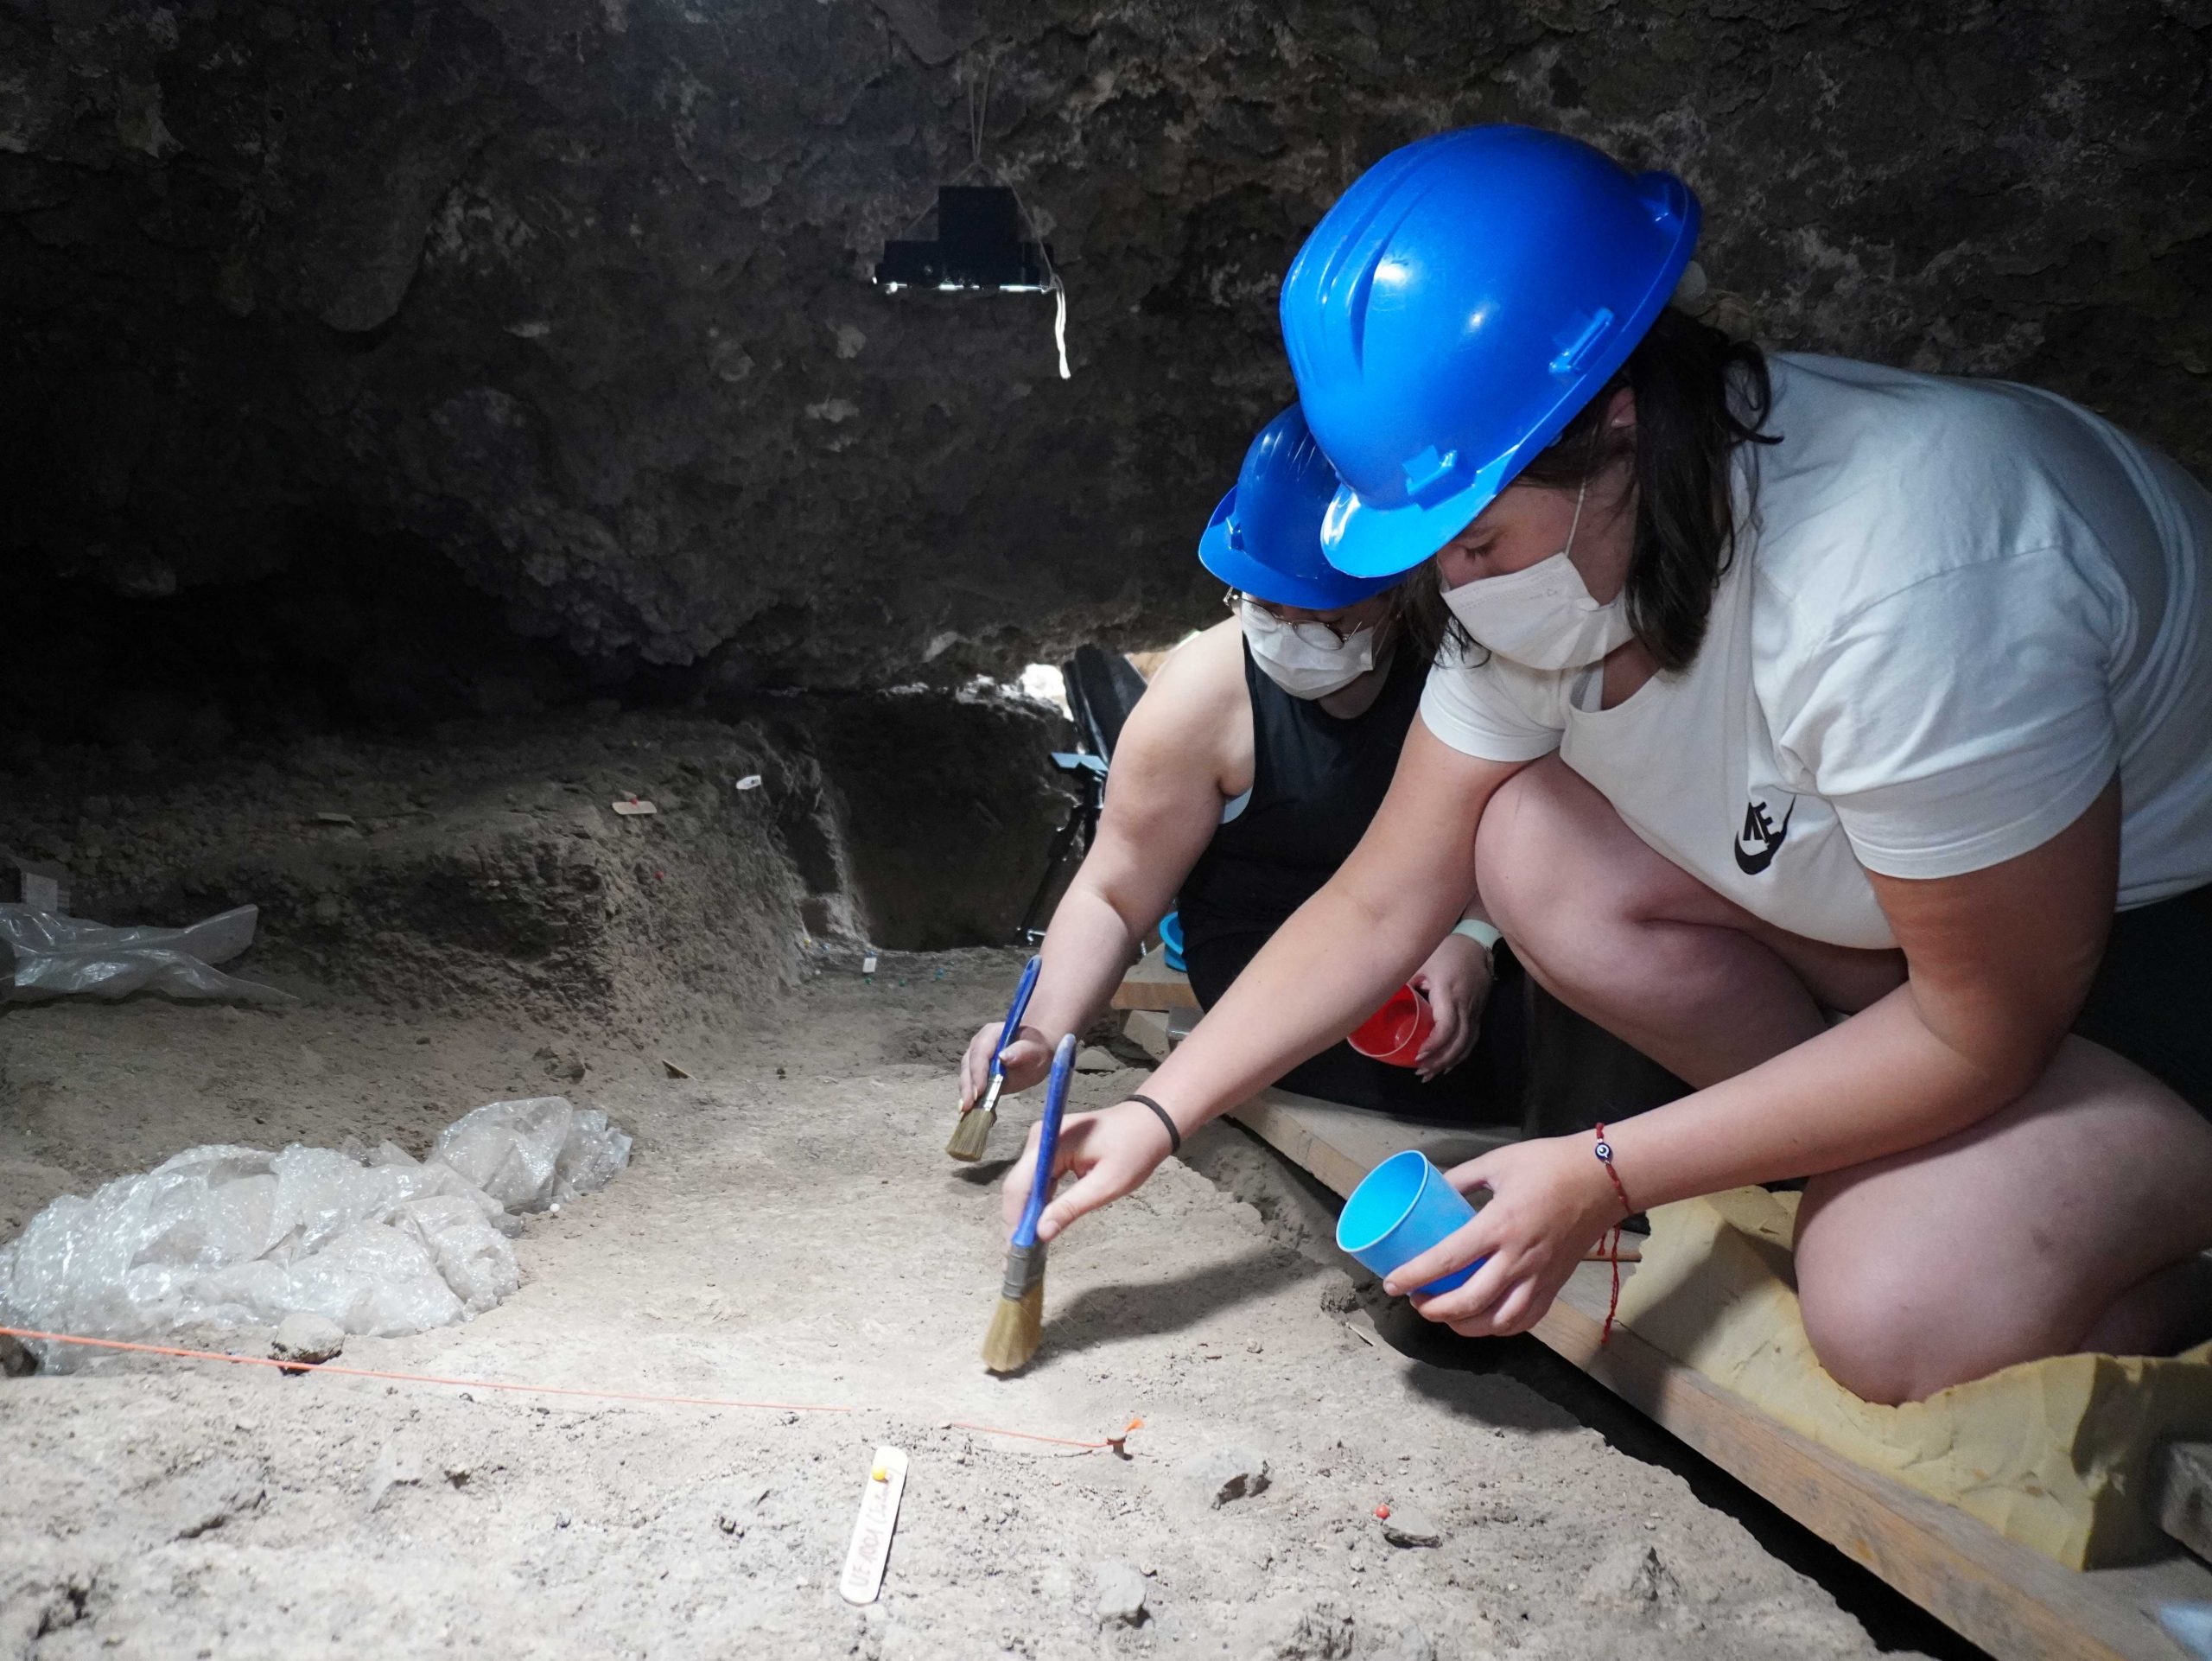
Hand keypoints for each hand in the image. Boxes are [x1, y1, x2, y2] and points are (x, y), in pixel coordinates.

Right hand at [958, 1021, 1053, 1108]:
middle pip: (968, 1065)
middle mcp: (978, 1045)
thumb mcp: (1036, 1049)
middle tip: (968, 1106)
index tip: (979, 1090)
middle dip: (967, 1086)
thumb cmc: (1037, 1049)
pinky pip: (970, 1085)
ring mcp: (975, 1060)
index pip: (980, 1051)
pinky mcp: (976, 1074)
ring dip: (965, 1094)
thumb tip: (1003, 1057)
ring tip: (966, 1111)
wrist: (1035, 1053)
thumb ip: (1022, 1051)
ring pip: (966, 1076)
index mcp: (991, 1034)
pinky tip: (969, 1113)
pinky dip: (970, 1099)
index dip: (978, 1071)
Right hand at [1000, 1099, 1177, 1242]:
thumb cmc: (1134, 1149)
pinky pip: (1037, 1179)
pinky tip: (1039, 1223)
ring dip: (1025, 1214)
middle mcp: (1039, 1138)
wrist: (1150, 1122)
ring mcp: (1044, 1142)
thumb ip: (1071, 1207)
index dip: (1013, 1219)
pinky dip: (1038, 1201)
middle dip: (1016, 1220)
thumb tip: (1040, 1232)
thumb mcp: (1107, 1184)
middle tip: (1017, 1256)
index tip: (1014, 1249)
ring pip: (1025, 1184)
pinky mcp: (1050, 1148)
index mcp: (1051, 1141)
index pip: (1019, 1185)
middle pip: (1018, 1185)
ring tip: (1024, 1246)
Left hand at [1384, 1136, 1620, 1336]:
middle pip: (1469, 1303)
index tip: (1391, 1283)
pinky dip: (1500, 1328)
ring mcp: (1539, 1277)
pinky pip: (1526, 1320)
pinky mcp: (1555, 1285)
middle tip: (1415, 1300)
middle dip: (1434, 1310)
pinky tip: (1484, 1320)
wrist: (1605, 1179)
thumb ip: (1462, 1178)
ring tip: (1445, 1315)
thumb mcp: (1497, 1162)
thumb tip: (1434, 1189)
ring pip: (1498, 1322)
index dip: (1414, 1276)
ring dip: (1465, 1326)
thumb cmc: (1550, 1165)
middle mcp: (1518, 1259)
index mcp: (1499, 1226)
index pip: (1447, 1260)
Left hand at [1408, 932, 1493, 1081]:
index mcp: (1448, 993)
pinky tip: (1448, 1064)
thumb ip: (1406, 980)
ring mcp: (1474, 1011)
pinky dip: (1461, 1054)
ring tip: (1430, 1074)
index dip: (1434, 1044)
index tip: (1419, 1055)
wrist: (1478, 943)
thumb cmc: (1447, 951)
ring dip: (1449, 1062)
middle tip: (1420, 1071)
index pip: (1446, 1026)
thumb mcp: (1422, 961)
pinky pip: (1472, 1039)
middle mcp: (1464, 1006)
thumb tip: (1382, 996)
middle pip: (1458, 1042)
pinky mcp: (1478, 1012)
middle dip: (1439, 1060)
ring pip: (1467, 1044)